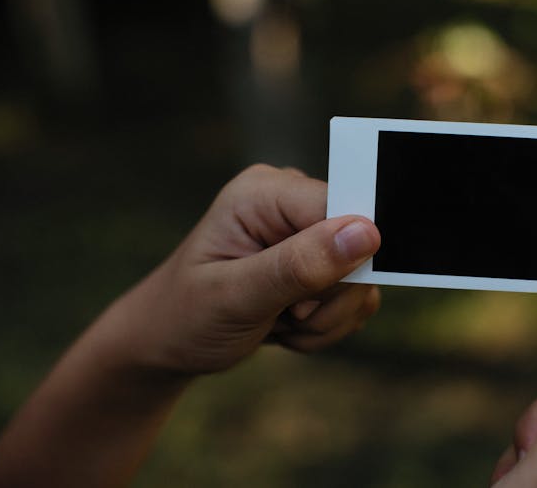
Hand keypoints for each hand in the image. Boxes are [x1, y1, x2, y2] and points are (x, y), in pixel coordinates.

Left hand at [118, 164, 380, 373]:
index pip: (341, 206)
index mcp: (265, 192)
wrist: (169, 343)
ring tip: (277, 320)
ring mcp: (309, 236)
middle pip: (360, 247)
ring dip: (323, 319)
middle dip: (326, 299)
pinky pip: (355, 300)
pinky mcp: (321, 265)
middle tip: (281, 314)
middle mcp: (292, 205)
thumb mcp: (235, 295)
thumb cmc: (185, 315)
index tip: (304, 299)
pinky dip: (325, 326)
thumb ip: (298, 265)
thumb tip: (366, 233)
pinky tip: (287, 325)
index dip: (343, 257)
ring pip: (361, 282)